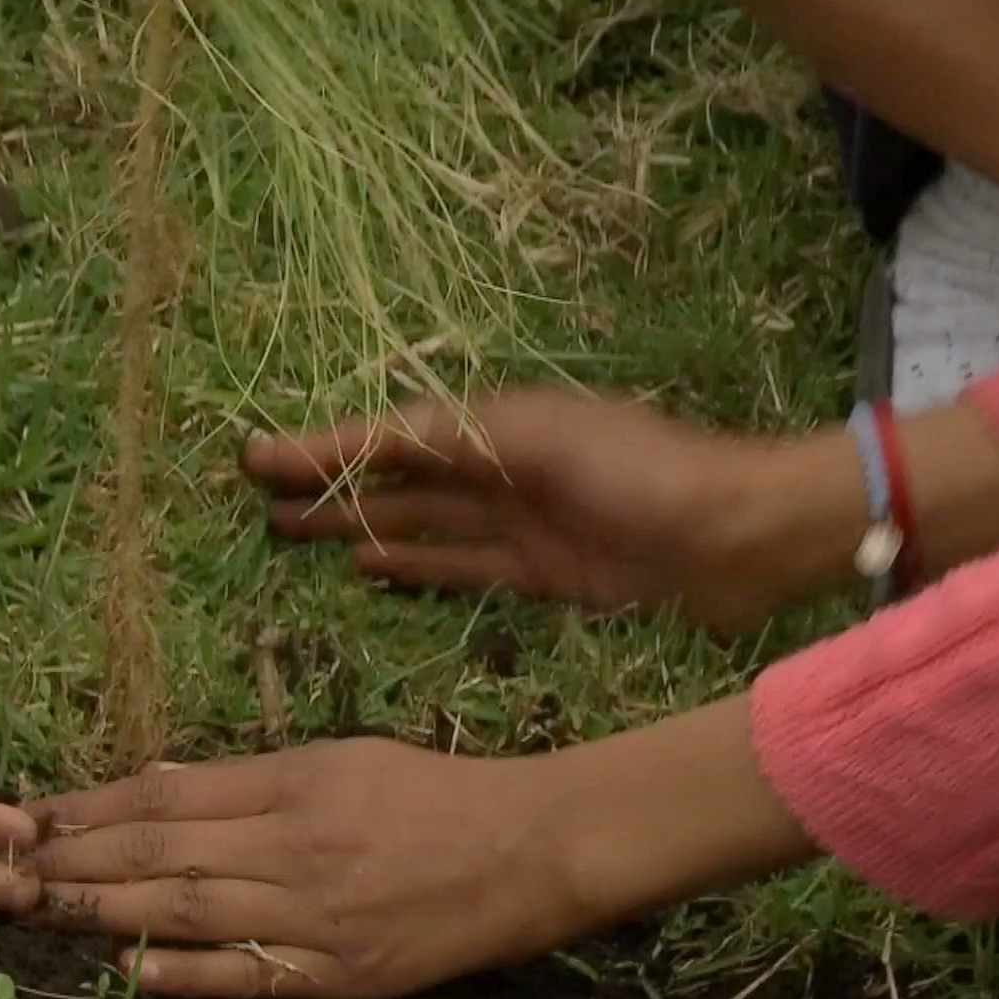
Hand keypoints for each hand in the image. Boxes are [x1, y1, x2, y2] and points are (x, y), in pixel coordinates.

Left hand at [22, 738, 594, 998]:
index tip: (35, 814)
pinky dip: (188, 975)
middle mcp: (293, 848)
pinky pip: (250, 976)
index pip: (168, 797)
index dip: (93, 807)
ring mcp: (315, 917)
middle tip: (7, 866)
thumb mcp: (342, 757)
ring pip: (191, 914)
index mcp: (293, 784)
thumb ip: (249, 777)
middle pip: (164, 855)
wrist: (529, 849)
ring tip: (43, 910)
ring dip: (108, 914)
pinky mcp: (340, 975)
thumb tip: (160, 784)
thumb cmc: (434, 792)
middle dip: (78, 861)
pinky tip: (133, 971)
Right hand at [243, 388, 820, 633]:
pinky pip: (461, 567)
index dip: (324, 445)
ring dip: (358, 524)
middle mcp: (501, 469)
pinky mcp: (544, 574)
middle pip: (397, 478)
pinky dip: (415, 566)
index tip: (253, 455)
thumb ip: (459, 441)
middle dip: (329, 484)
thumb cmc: (646, 473)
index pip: (390, 435)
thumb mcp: (543, 441)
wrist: (744, 536)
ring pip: (419, 524)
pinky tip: (368, 566)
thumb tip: (379, 438)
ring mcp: (521, 523)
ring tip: (290, 530)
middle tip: (255, 498)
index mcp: (499, 424)